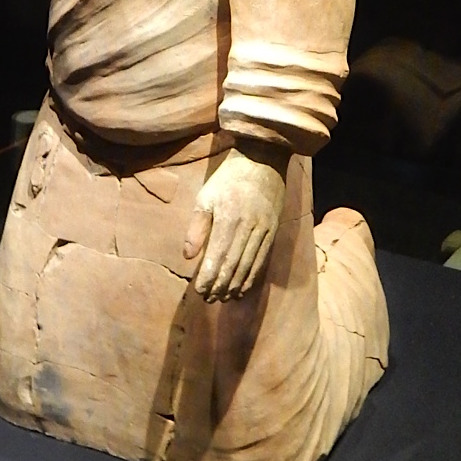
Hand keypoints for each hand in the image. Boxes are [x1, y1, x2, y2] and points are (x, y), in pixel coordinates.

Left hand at [183, 142, 287, 302]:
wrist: (262, 161)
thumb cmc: (228, 180)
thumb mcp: (205, 197)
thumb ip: (196, 228)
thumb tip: (188, 256)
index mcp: (229, 219)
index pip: (218, 256)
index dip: (208, 277)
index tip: (199, 290)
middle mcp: (248, 227)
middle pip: (234, 265)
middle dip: (220, 286)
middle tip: (209, 299)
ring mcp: (263, 230)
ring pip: (249, 266)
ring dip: (235, 286)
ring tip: (224, 298)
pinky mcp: (272, 231)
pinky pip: (262, 260)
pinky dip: (252, 277)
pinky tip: (243, 288)